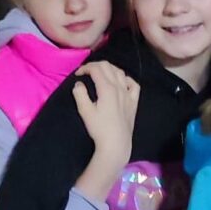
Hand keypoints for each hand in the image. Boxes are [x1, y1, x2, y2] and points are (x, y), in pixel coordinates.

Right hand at [72, 62, 139, 201]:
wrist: (116, 144)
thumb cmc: (99, 129)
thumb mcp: (85, 112)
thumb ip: (80, 94)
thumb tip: (78, 84)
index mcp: (107, 88)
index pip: (96, 69)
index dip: (85, 68)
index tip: (77, 74)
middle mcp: (119, 88)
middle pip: (108, 67)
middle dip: (95, 65)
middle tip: (86, 72)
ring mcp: (128, 94)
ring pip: (120, 72)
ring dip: (109, 69)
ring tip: (100, 74)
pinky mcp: (133, 102)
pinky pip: (133, 85)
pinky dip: (126, 79)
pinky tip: (121, 83)